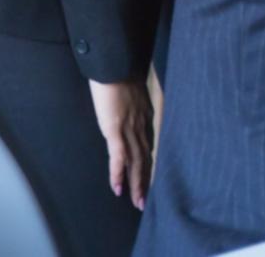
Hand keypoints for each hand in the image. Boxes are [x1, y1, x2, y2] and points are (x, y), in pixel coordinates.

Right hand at [88, 79, 154, 209]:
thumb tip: (125, 109)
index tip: (149, 178)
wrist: (114, 62)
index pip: (148, 145)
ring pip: (136, 161)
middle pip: (145, 157)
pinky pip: (118, 155)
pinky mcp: (115, 128)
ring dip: (136, 183)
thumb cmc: (119, 73)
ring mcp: (129, 127)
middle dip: (145, 180)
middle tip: (145, 201)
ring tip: (137, 202)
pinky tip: (118, 188)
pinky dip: (118, 173)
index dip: (149, 163)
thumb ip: (130, 103)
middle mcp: (141, 124)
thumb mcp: (129, 91)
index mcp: (145, 116)